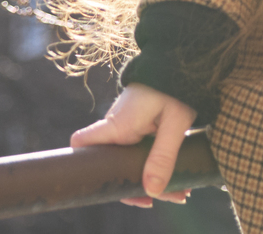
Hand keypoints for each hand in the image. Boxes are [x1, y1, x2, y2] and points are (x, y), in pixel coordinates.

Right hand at [72, 85, 197, 205]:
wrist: (182, 63)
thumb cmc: (175, 87)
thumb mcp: (175, 123)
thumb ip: (164, 156)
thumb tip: (152, 191)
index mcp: (118, 124)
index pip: (82, 143)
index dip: (81, 163)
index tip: (101, 184)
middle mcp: (117, 127)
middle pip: (109, 164)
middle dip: (131, 186)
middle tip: (157, 199)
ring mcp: (126, 126)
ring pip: (126, 161)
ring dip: (148, 178)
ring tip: (179, 192)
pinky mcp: (138, 126)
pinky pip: (137, 152)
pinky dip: (153, 166)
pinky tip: (176, 178)